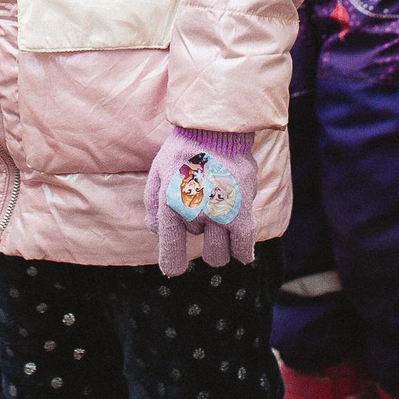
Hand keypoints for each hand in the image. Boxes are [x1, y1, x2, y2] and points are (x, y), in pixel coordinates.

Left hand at [144, 129, 257, 275]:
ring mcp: (220, 212)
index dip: (172, 263)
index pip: (170, 247)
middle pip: (200, 247)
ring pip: (221, 253)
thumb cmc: (184, 150)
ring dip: (220, 242)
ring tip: (221, 220)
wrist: (216, 128)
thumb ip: (153, 205)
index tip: (174, 270)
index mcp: (170, 202)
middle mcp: (195, 211)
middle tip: (205, 214)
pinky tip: (241, 252)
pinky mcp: (243, 209)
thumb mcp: (157, 172)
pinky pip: (244, 245)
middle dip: (202, 237)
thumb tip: (157, 231)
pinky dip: (243, 252)